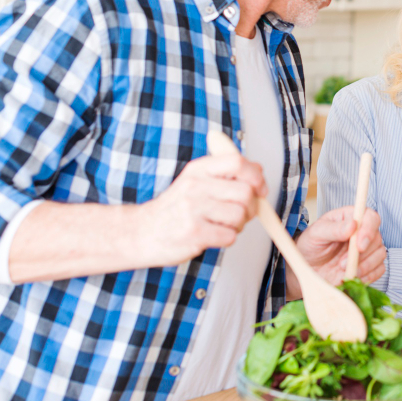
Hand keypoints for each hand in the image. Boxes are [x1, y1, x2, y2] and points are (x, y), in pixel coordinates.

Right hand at [134, 153, 266, 265]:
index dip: (256, 176)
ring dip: (239, 225)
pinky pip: (230, 236)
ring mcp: (193, 210)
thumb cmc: (175, 208)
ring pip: (240, 215)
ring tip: (222, 225)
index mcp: (198, 170)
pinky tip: (213, 235)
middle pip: (245, 192)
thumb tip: (258, 172)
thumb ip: (225, 174)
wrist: (141, 232)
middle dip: (251, 207)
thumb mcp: (195, 180)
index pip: (237, 162)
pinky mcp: (193, 233)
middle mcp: (195, 186)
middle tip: (241, 213)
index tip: (259, 188)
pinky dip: (228, 238)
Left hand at [292, 206, 384, 289]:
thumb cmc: (311, 245)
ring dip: (365, 266)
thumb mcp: (316, 234)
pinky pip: (379, 270)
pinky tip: (353, 277)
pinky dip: (369, 276)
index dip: (369, 230)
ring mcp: (367, 249)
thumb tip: (352, 225)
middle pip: (377, 238)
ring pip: (380, 254)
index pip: (370, 217)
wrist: (308, 268)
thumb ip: (333, 229)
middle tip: (341, 263)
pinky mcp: (369, 266)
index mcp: (351, 218)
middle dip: (362, 254)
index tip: (359, 246)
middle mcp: (362, 232)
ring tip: (343, 271)